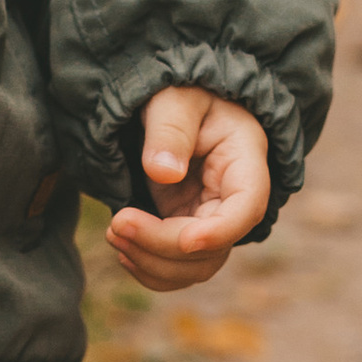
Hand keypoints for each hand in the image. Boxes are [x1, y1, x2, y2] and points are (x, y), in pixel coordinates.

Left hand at [103, 85, 269, 294]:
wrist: (174, 104)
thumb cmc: (181, 93)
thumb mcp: (176, 97)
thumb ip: (171, 129)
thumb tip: (162, 172)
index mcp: (244, 161)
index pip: (247, 207)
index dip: (220, 232)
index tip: (185, 240)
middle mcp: (234, 199)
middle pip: (215, 247)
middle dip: (164, 246)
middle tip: (117, 225)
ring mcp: (212, 219)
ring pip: (196, 266)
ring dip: (153, 263)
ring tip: (114, 234)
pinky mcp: (187, 228)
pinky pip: (179, 267)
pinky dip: (151, 269)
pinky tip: (124, 249)